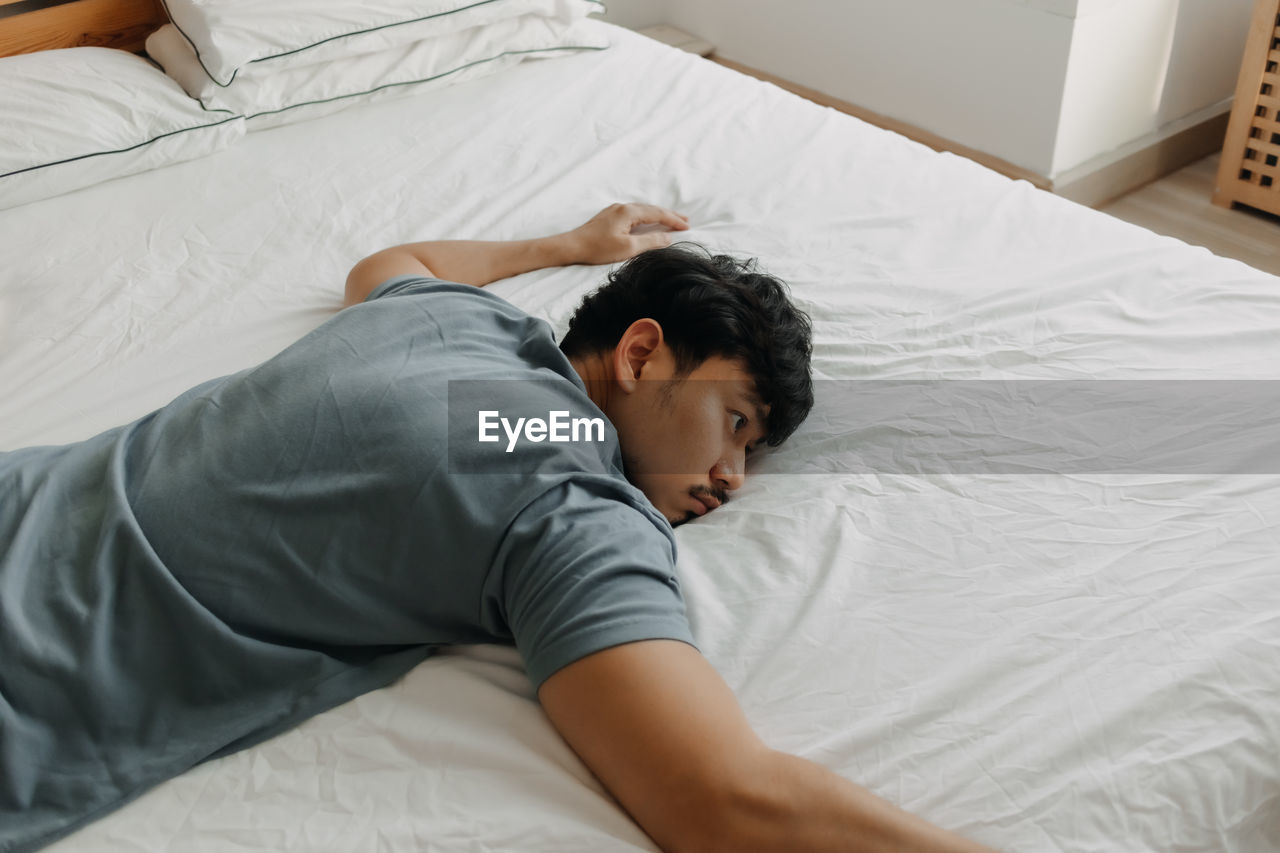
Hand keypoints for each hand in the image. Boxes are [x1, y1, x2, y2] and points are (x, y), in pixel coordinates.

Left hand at [562, 203, 689, 265]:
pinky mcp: (609, 217)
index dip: (673, 220)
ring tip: (671, 220)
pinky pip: (634, 214)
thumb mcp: (628, 248)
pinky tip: (648, 222)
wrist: (572, 246)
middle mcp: (622, 207)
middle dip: (669, 215)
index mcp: (628, 212)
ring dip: (658, 215)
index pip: (657, 213)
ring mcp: (614, 210)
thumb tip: (668, 237)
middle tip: (685, 220)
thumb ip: (650, 241)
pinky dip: (646, 217)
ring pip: (642, 210)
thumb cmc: (598, 248)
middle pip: (651, 209)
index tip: (687, 226)